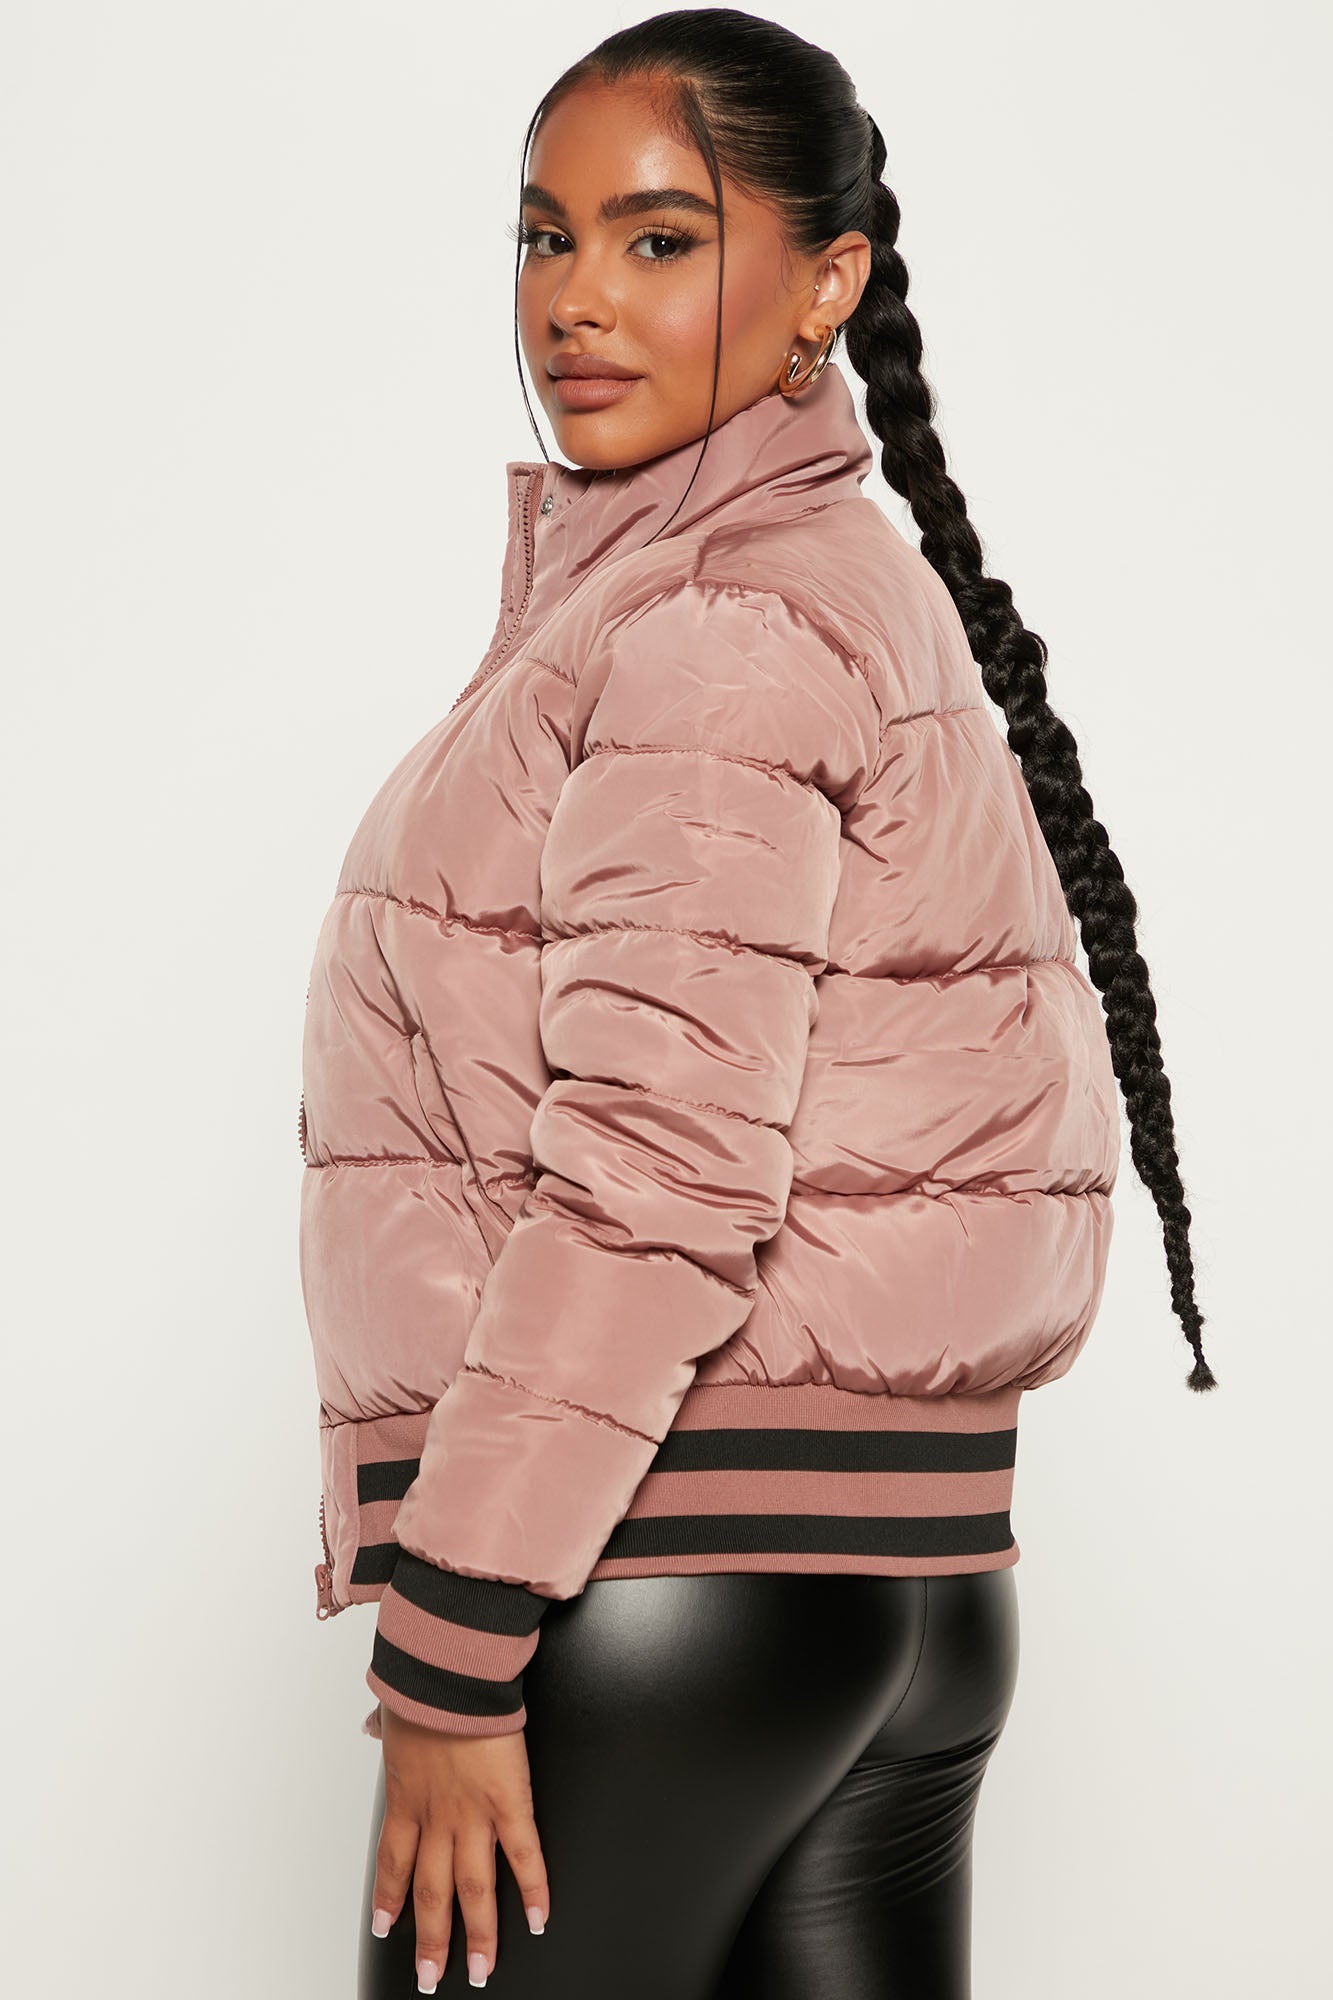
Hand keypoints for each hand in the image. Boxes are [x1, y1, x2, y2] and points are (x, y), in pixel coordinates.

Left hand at [368, 1703, 550, 1990]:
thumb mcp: (390, 1710)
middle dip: (432, 1939)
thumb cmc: (421, 1685)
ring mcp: (473, 1815)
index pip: (393, 1863)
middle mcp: (437, 1818)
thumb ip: (384, 1727)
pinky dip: (533, 1889)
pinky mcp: (510, 1802)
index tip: (389, 1927)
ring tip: (482, 1969)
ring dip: (478, 1935)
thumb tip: (373, 1724)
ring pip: (475, 1889)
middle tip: (432, 1976)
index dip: (391, 1898)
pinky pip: (523, 1855)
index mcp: (406, 1797)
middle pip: (432, 1891)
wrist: (450, 1674)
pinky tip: (538, 1918)